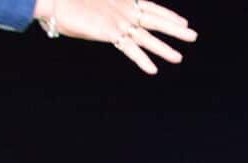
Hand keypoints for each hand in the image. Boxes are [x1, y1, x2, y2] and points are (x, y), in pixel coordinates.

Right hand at [32, 0, 197, 74]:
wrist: (54, 0)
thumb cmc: (69, 0)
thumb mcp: (93, 4)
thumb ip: (106, 9)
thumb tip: (114, 20)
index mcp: (122, 1)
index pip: (151, 8)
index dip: (168, 15)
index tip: (183, 22)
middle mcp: (124, 10)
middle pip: (156, 21)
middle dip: (175, 29)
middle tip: (193, 36)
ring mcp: (118, 21)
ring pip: (147, 37)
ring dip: (164, 48)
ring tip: (178, 58)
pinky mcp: (110, 33)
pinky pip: (129, 49)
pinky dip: (142, 59)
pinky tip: (152, 69)